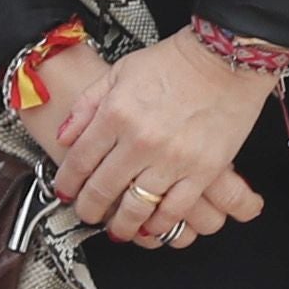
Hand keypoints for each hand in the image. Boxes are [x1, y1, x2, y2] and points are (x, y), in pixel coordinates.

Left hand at [41, 32, 276, 250]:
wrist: (225, 58)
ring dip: (122, 225)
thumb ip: (87, 104)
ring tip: (117, 229)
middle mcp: (140, 141)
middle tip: (87, 213)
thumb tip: (64, 135)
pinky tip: (152, 226)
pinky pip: (174, 209)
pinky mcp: (202, 171)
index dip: (67, 183)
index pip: (79, 161)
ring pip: (136, 208)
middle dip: (89, 209)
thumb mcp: (120, 71)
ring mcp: (171, 159)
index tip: (66, 192)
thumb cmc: (176, 61)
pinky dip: (159, 224)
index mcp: (116, 114)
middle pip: (102, 189)